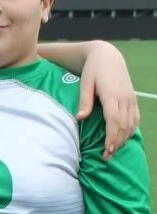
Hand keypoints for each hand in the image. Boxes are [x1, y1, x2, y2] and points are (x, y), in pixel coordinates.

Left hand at [76, 42, 139, 158]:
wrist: (108, 56)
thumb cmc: (93, 70)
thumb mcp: (85, 83)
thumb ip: (84, 101)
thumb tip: (79, 118)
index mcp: (112, 94)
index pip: (114, 120)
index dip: (112, 137)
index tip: (107, 150)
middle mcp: (125, 98)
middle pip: (124, 125)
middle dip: (117, 143)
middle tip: (107, 157)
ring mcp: (131, 98)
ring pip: (131, 123)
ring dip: (124, 139)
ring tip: (113, 151)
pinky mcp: (133, 99)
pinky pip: (136, 118)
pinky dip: (131, 130)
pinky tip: (123, 139)